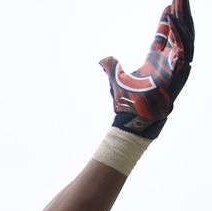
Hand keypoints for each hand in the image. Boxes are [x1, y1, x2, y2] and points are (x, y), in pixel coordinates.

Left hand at [100, 0, 193, 138]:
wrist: (131, 120)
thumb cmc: (127, 103)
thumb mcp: (116, 78)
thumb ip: (112, 67)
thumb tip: (104, 59)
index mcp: (158, 62)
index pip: (166, 36)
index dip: (168, 21)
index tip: (169, 4)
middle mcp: (169, 63)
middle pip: (180, 34)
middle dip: (181, 15)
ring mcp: (175, 70)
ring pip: (185, 41)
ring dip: (182, 22)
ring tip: (178, 4)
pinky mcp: (176, 77)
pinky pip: (182, 55)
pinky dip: (179, 39)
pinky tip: (175, 25)